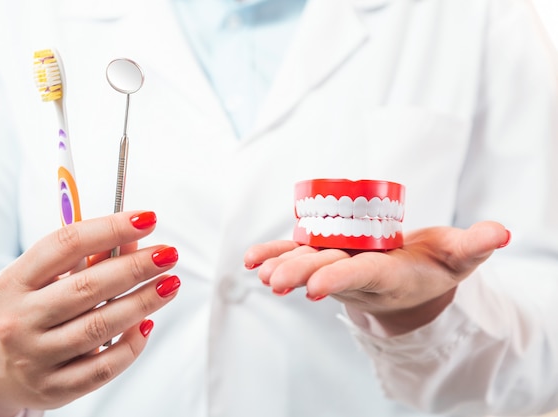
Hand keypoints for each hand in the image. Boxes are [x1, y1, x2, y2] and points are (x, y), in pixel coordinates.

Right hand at [0, 211, 180, 415]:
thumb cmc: (30, 311)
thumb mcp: (44, 279)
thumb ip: (88, 258)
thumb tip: (134, 239)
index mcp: (14, 281)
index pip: (66, 245)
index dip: (111, 228)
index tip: (148, 219)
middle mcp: (19, 320)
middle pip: (88, 286)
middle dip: (136, 267)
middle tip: (168, 254)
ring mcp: (34, 358)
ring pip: (100, 326)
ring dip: (143, 302)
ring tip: (170, 284)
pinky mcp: (54, 389)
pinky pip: (104, 367)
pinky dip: (131, 344)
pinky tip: (147, 324)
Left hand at [244, 221, 509, 335]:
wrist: (411, 279)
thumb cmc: (435, 265)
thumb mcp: (460, 256)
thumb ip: (476, 245)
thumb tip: (500, 233)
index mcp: (389, 274)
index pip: (363, 275)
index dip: (339, 278)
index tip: (314, 288)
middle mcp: (358, 273)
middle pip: (326, 271)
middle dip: (300, 274)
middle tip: (274, 281)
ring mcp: (339, 265)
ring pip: (306, 264)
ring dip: (281, 265)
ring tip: (257, 269)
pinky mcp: (326, 255)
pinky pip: (297, 253)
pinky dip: (274, 254)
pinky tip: (250, 259)